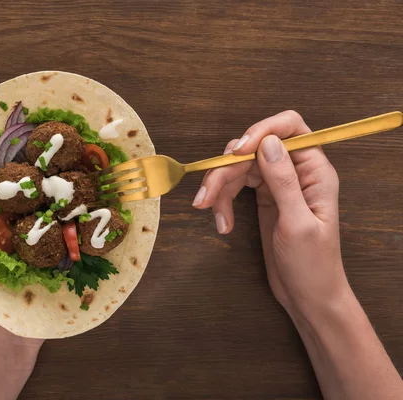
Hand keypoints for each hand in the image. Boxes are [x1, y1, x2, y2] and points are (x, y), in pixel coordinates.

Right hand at [192, 111, 349, 315]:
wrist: (308, 296)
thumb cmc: (313, 264)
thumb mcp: (297, 224)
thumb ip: (284, 181)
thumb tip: (267, 142)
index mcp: (314, 170)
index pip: (289, 128)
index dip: (261, 130)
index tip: (237, 151)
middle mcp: (296, 170)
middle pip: (253, 149)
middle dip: (226, 169)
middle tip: (207, 198)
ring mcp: (277, 184)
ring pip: (239, 167)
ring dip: (220, 188)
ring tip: (211, 214)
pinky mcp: (263, 198)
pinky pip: (236, 186)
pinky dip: (223, 201)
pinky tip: (223, 224)